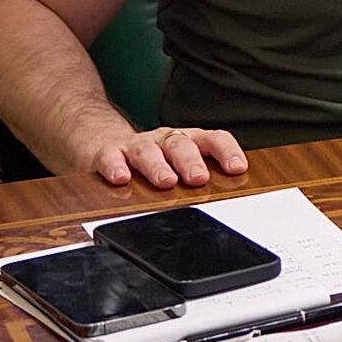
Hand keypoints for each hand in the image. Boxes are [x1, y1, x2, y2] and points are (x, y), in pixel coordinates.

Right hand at [92, 125, 247, 189]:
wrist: (104, 141)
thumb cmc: (152, 160)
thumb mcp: (178, 166)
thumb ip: (197, 179)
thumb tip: (225, 202)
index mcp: (187, 142)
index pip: (212, 139)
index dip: (226, 151)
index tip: (237, 168)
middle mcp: (163, 141)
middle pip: (180, 145)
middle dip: (191, 161)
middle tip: (199, 178)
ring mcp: (136, 146)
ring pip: (148, 150)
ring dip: (158, 166)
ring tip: (166, 181)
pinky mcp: (108, 153)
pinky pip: (111, 157)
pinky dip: (116, 166)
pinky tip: (121, 178)